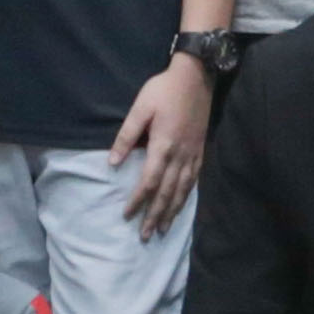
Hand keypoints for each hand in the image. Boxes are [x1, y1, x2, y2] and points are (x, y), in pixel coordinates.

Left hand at [111, 54, 215, 223]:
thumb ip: (127, 136)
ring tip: (162, 229)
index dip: (138, 201)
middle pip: (167, 192)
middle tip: (145, 235)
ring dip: (172, 212)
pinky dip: (186, 196)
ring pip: (182, 190)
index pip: (149, 181)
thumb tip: (113, 162)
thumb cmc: (163, 91)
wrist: (196, 77)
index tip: (127, 215)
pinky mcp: (199, 151)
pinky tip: (180, 205)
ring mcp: (192, 154)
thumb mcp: (140, 108)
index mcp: (162, 145)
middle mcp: (179, 155)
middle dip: (155, 215)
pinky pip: (193, 180)